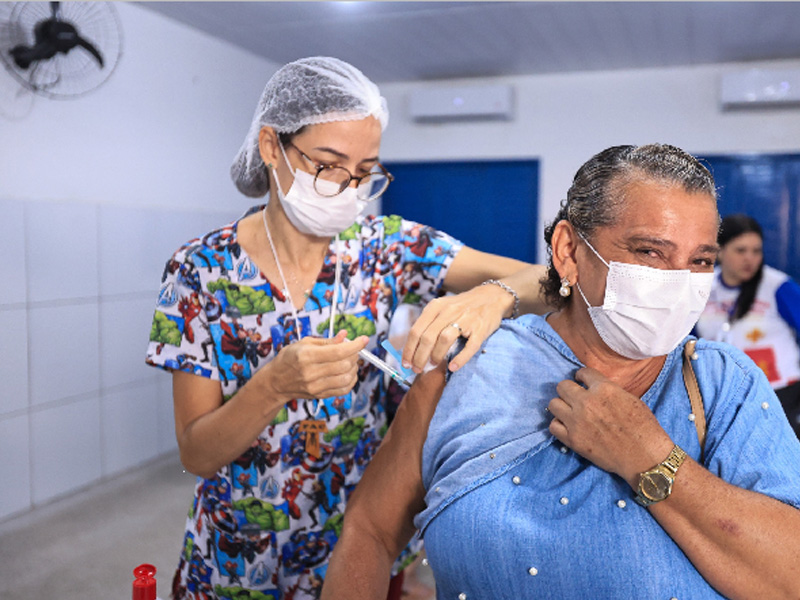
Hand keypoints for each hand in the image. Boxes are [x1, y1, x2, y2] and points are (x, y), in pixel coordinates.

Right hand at [259, 330, 368, 401]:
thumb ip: (327, 341)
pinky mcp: (319, 395)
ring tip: (350, 361)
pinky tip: (348, 373)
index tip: (364, 339)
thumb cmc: (289, 359)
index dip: (355, 345)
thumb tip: (345, 336)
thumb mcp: (304, 343)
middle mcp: (311, 372)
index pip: (338, 351)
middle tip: (353, 350)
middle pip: (344, 365)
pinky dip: (351, 381)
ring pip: (346, 379)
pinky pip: (343, 390)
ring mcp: (315, 386)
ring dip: (354, 368)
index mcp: (307, 356)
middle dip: (354, 355)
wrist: (276, 382)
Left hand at [401, 284, 511, 372]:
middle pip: (428, 337)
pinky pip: (469, 346)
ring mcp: (466, 319)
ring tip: (433, 365)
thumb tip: (411, 348)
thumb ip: (428, 323)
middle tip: (417, 369)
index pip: (416, 330)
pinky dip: (460, 359)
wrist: (491, 297)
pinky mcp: (480, 329)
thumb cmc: (462, 307)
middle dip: (419, 357)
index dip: (408, 349)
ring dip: (436, 355)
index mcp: (436, 306)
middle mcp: (449, 311)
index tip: (405, 363)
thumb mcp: (442, 308)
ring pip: (445, 339)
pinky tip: (453, 367)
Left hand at [548, 367, 673, 485]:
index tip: (582, 381)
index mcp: (604, 389)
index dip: (582, 377)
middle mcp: (587, 402)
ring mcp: (577, 421)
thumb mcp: (630, 398)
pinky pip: (553, 426)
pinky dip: (559, 424)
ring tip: (569, 411)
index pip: (582, 373)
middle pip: (562, 386)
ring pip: (553, 404)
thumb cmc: (644, 427)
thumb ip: (608, 390)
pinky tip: (568, 425)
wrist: (644, 456)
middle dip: (569, 389)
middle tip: (575, 396)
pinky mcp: (573, 439)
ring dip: (561, 406)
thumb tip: (594, 388)